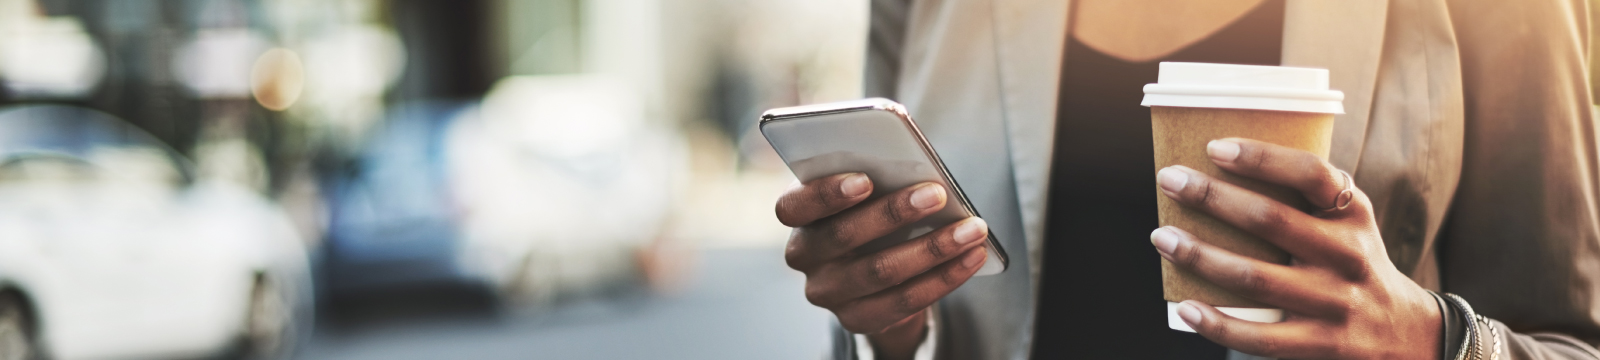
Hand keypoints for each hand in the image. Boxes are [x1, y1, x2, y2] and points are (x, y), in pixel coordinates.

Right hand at [777, 173, 988, 358]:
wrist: (872, 264)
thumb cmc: (870, 207)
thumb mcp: (864, 189)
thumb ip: (876, 177)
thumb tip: (917, 170)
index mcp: (797, 215)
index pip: (793, 206)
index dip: (825, 194)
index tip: (865, 179)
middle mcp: (804, 256)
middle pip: (843, 236)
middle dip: (894, 213)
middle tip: (937, 193)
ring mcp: (828, 292)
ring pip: (880, 271)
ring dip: (932, 248)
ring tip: (972, 229)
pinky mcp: (857, 319)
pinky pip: (903, 302)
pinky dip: (944, 278)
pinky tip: (972, 257)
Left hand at [1151, 138, 1440, 358]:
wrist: (1405, 333)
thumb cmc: (1351, 261)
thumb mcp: (1348, 222)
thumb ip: (1306, 196)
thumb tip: (1220, 164)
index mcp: (1353, 214)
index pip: (1311, 174)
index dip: (1262, 158)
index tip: (1213, 147)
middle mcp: (1348, 254)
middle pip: (1271, 221)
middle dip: (1212, 197)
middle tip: (1169, 180)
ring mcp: (1335, 302)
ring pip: (1255, 277)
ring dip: (1200, 256)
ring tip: (1162, 237)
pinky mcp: (1322, 343)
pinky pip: (1260, 337)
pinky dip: (1217, 323)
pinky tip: (1185, 307)